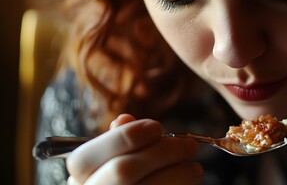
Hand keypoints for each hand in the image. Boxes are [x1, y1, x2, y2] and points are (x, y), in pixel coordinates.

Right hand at [66, 114, 202, 184]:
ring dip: (178, 173)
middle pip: (122, 171)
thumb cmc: (123, 178)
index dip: (125, 137)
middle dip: (161, 152)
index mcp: (79, 178)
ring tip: (194, 166)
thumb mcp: (113, 158)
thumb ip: (119, 140)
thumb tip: (125, 119)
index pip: (87, 156)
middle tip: (188, 146)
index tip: (157, 127)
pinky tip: (189, 179)